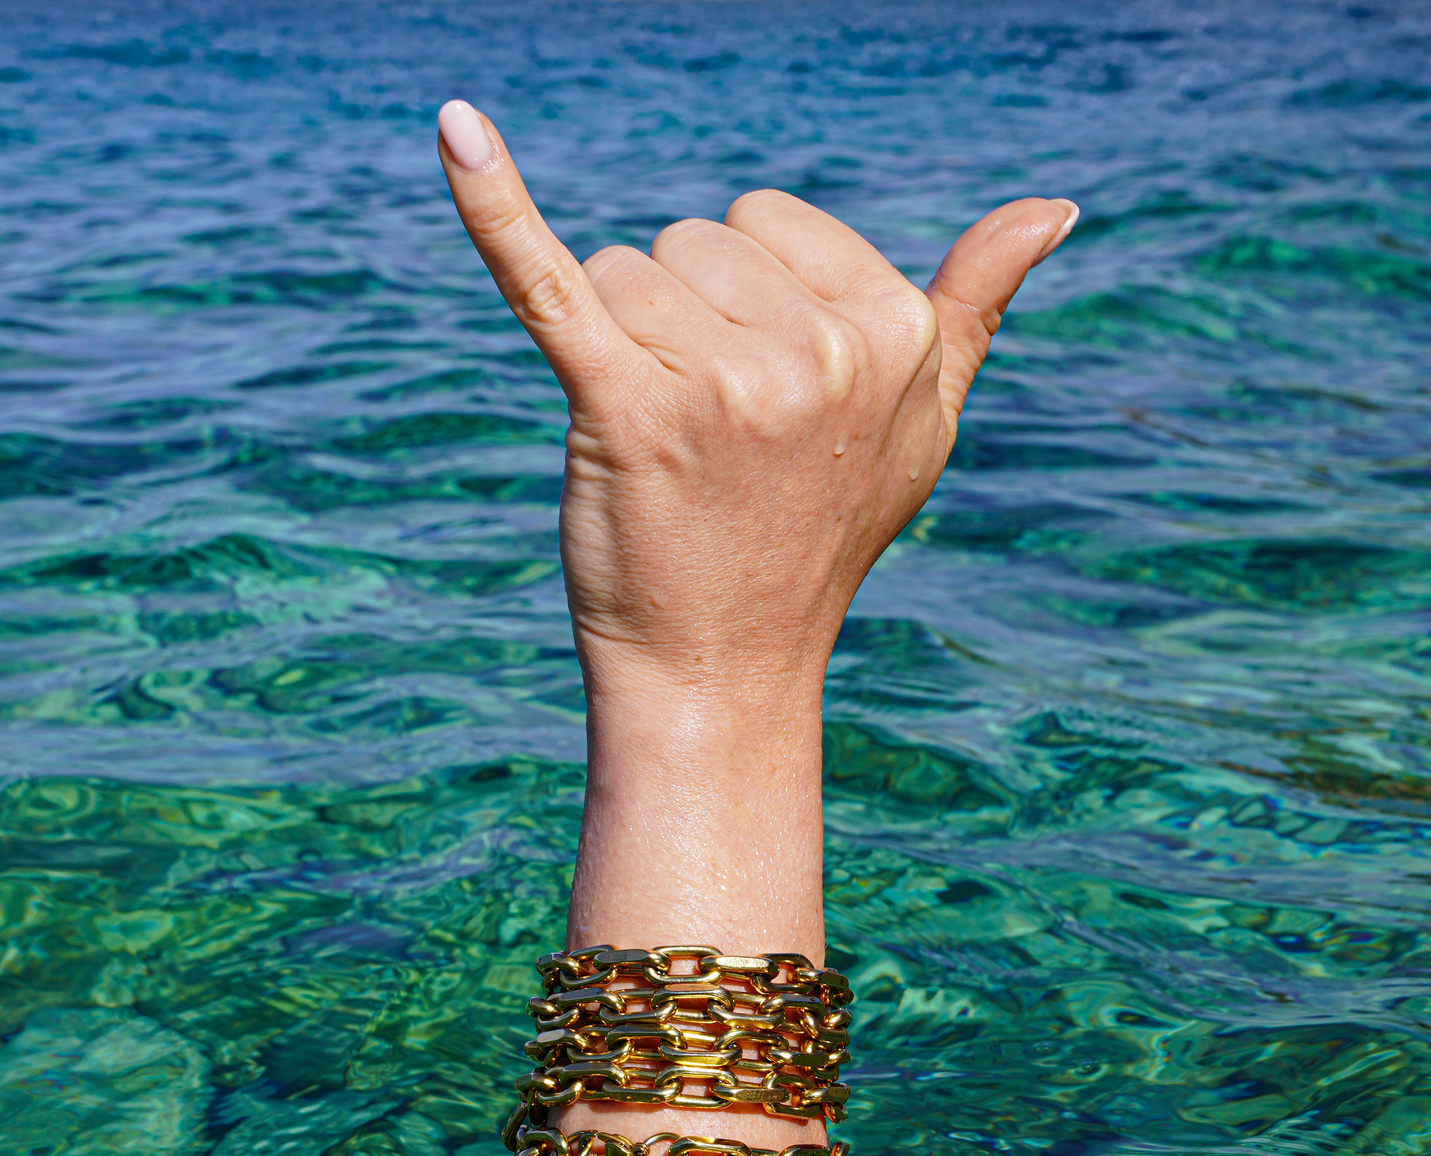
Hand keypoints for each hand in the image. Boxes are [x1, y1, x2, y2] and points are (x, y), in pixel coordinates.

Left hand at [437, 100, 1076, 712]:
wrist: (724, 671)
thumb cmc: (814, 543)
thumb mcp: (922, 428)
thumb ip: (974, 312)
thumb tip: (1055, 209)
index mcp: (894, 334)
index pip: (768, 226)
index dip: (747, 305)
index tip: (766, 407)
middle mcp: (820, 351)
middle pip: (693, 242)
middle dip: (684, 325)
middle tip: (709, 443)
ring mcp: (723, 382)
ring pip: (626, 272)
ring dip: (625, 348)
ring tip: (666, 452)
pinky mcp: (623, 408)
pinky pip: (547, 279)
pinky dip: (492, 205)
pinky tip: (455, 131)